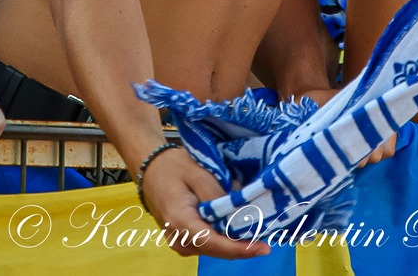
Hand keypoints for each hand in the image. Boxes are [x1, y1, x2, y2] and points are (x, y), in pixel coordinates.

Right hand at [138, 148, 269, 259]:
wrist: (150, 169)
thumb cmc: (173, 167)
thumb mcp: (198, 172)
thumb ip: (217, 193)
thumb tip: (239, 210)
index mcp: (181, 221)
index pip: (215, 243)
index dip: (241, 248)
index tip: (264, 247)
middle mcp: (179, 239)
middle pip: (217, 250)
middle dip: (243, 245)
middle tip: (267, 236)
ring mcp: (180, 242)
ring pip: (214, 249)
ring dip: (234, 242)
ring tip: (256, 230)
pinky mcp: (184, 240)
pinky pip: (209, 244)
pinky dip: (224, 238)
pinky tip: (238, 227)